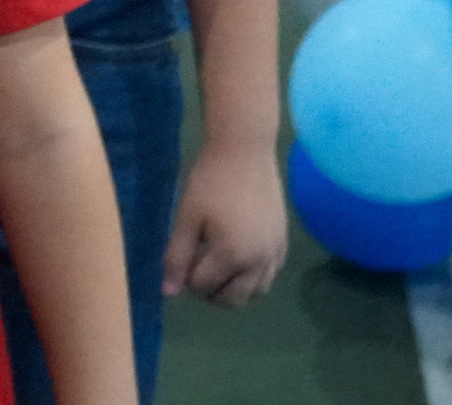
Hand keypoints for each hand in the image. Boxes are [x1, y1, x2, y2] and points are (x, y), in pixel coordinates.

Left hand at [162, 140, 286, 307]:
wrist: (244, 151)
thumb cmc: (210, 182)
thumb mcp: (187, 218)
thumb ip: (177, 257)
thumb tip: (168, 293)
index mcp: (233, 256)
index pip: (203, 287)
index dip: (186, 277)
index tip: (180, 256)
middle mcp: (259, 262)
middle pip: (233, 299)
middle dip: (210, 291)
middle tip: (195, 267)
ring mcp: (275, 253)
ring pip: (255, 292)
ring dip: (234, 289)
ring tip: (215, 265)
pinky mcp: (283, 243)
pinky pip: (269, 275)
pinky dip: (252, 277)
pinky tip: (237, 257)